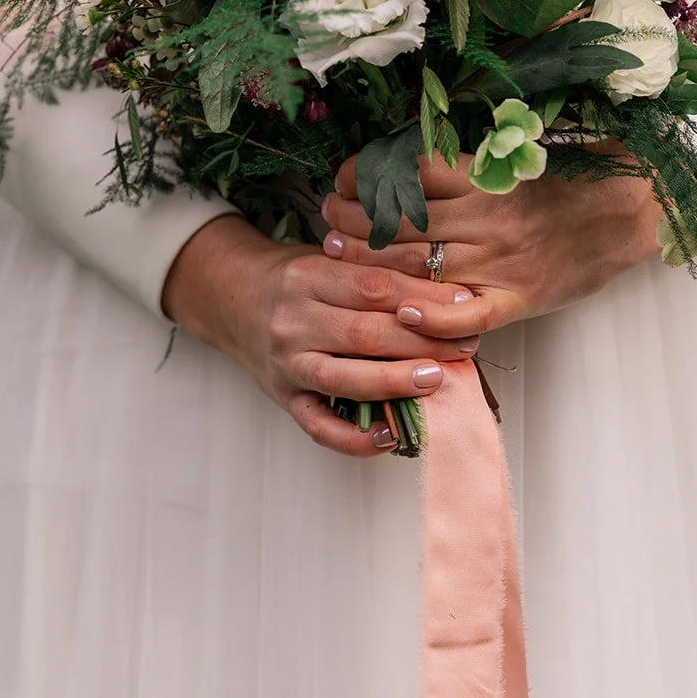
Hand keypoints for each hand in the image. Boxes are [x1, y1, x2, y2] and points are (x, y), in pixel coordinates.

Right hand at [162, 214, 479, 457]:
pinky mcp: (285, 400)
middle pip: (365, 333)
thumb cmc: (294, 279)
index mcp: (307, 276)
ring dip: (395, 381)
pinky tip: (392, 434)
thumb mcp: (327, 259)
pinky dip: (358, 439)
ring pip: (344, 379)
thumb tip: (445, 293)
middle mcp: (293, 321)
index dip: (423, 299)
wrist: (231, 299)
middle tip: (465, 344)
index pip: (374, 287)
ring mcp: (287, 364)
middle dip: (422, 341)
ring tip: (436, 379)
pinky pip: (321, 428)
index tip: (465, 305)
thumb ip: (375, 273)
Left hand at [319, 150, 662, 338]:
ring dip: (371, 263)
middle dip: (353, 221)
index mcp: (487, 176)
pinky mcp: (516, 299)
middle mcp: (489, 218)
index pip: (408, 173)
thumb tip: (398, 157)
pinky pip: (463, 314)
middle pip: (402, 221)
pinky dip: (428, 316)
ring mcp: (501, 262)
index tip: (342, 180)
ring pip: (419, 265)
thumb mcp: (514, 156)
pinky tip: (398, 310)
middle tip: (329, 221)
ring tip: (341, 255)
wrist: (626, 214)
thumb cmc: (568, 181)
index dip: (364, 177)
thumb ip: (462, 160)